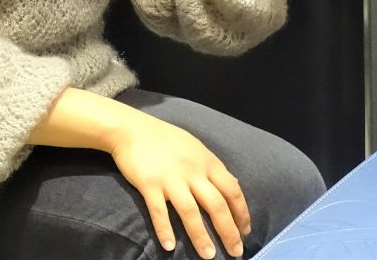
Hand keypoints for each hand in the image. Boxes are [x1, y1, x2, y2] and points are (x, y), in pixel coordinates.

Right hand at [108, 114, 249, 257]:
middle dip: (228, 232)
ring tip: (209, 256)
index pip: (232, 190)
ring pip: (190, 212)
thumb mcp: (195, 147)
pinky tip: (169, 246)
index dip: (241, 213)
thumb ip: (213, 167)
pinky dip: (165, 229)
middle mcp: (191, 171)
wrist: (131, 128)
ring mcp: (170, 178)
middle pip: (216, 205)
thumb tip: (234, 184)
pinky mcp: (149, 184)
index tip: (245, 231)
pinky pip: (159, 211)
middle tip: (235, 252)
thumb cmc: (164, 138)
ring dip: (201, 236)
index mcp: (206, 161)